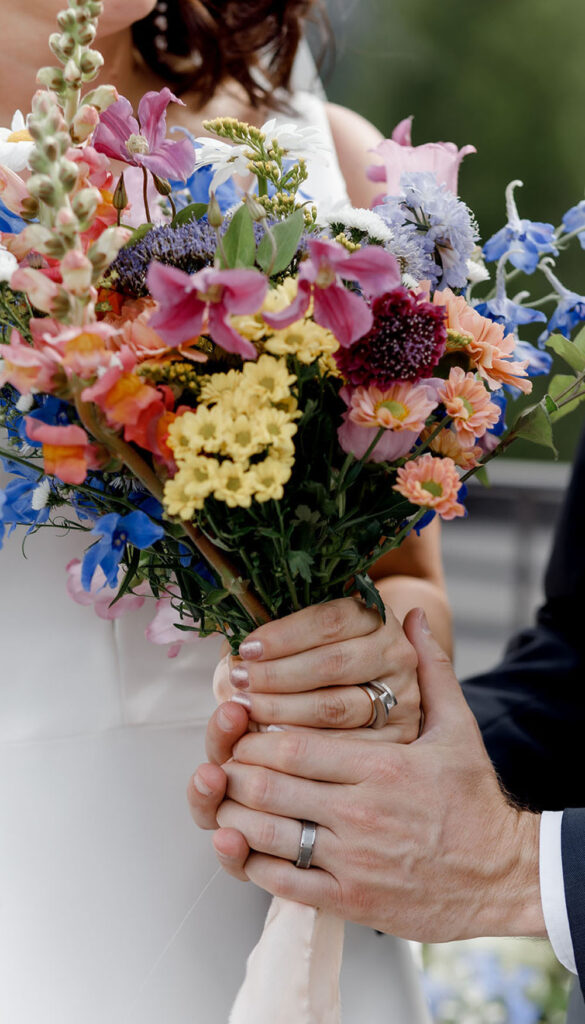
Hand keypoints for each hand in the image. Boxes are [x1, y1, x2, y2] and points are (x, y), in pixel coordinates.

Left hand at [206, 610, 546, 940]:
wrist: (504, 877)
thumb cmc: (475, 802)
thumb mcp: (458, 728)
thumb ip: (432, 670)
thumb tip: (416, 616)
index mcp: (381, 766)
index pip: (293, 746)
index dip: (254, 738)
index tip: (242, 731)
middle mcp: (361, 812)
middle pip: (269, 786)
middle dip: (235, 773)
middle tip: (222, 763)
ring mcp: (354, 859)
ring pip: (267, 834)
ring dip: (233, 816)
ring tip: (222, 801)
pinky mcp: (351, 900)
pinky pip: (284, 883)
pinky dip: (252, 864)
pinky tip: (240, 847)